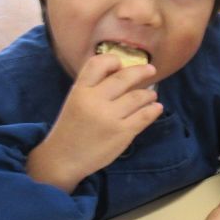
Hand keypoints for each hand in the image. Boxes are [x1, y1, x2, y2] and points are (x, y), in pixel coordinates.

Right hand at [27, 54, 161, 192]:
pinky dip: (153, 109)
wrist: (63, 159)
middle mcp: (95, 101)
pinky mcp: (122, 133)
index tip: (122, 64)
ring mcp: (109, 117)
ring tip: (151, 95)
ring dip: (149, 93)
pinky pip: (144, 116)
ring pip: (138, 96)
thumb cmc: (71, 129)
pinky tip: (156, 108)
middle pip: (124, 78)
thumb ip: (93, 88)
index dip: (113, 60)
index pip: (98, 64)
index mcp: (80, 91)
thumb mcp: (75, 102)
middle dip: (141, 71)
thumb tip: (121, 72)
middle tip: (151, 70)